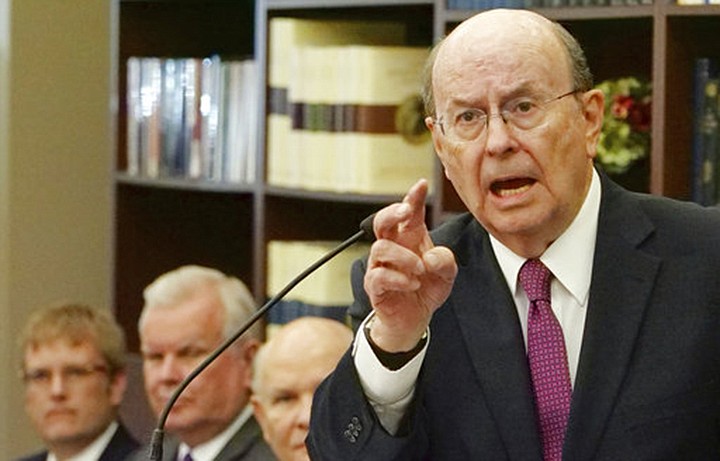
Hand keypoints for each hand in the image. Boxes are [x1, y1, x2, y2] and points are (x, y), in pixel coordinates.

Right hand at [364, 179, 457, 351]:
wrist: (414, 319)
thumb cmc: (426, 288)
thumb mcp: (446, 274)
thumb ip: (446, 261)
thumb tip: (430, 257)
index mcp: (410, 237)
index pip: (409, 212)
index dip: (414, 196)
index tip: (422, 184)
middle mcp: (392, 247)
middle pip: (382, 221)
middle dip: (393, 212)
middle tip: (407, 212)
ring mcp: (380, 265)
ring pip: (381, 247)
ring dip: (404, 257)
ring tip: (420, 270)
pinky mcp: (374, 285)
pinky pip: (379, 275)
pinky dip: (399, 279)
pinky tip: (412, 284)